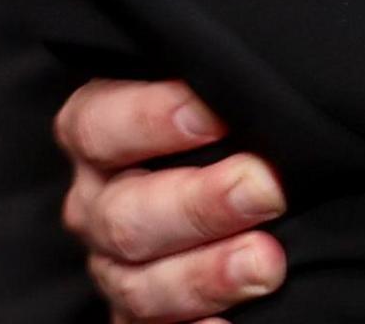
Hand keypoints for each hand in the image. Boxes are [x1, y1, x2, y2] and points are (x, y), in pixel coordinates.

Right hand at [55, 79, 284, 322]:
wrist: (250, 184)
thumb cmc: (238, 124)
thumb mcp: (217, 94)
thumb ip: (222, 80)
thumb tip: (262, 67)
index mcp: (101, 137)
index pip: (98, 126)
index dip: (149, 119)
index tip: (215, 113)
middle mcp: (100, 203)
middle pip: (124, 214)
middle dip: (199, 203)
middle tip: (264, 187)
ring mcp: (117, 266)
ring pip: (139, 283)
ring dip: (206, 275)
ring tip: (266, 263)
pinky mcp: (142, 316)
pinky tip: (229, 323)